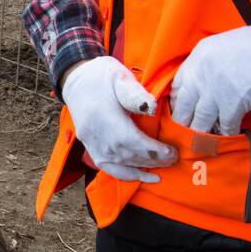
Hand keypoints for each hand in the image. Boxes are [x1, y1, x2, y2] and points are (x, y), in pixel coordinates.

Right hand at [62, 56, 177, 182]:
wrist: (76, 79)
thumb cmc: (102, 76)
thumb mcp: (120, 77)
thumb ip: (135, 93)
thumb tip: (152, 108)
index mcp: (103, 116)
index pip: (132, 141)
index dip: (154, 150)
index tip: (172, 151)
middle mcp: (96, 135)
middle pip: (128, 155)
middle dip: (154, 160)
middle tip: (174, 158)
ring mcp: (91, 143)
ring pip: (120, 165)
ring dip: (143, 168)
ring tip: (163, 166)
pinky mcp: (90, 147)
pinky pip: (108, 168)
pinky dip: (127, 174)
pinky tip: (143, 175)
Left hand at [170, 23, 250, 134]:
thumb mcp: (221, 46)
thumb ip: (207, 64)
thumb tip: (203, 84)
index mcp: (197, 58)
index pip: (176, 87)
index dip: (178, 102)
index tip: (181, 110)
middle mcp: (200, 75)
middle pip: (182, 107)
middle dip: (183, 122)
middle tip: (186, 131)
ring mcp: (214, 92)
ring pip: (199, 121)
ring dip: (201, 132)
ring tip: (201, 140)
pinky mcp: (232, 105)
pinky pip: (223, 127)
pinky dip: (225, 134)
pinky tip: (226, 136)